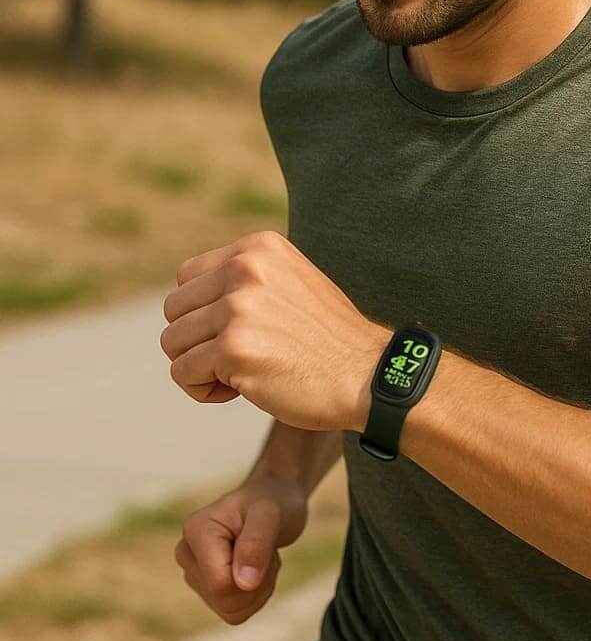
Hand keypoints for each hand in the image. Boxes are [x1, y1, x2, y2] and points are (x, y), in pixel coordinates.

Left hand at [162, 230, 389, 430]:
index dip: (203, 313)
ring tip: (238, 376)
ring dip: (198, 367)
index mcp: (259, 248)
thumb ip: (247, 280)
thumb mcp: (291, 284)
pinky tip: (238, 393)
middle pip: (174, 309)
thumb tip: (189, 299)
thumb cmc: (328, 340)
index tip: (239, 332)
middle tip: (237, 358)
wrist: (367, 376)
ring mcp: (238, 307)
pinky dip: (202, 391)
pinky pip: (183, 373)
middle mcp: (246, 268)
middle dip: (196, 340)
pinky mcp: (233, 348)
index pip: (187, 278)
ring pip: (172, 342)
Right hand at [174, 475, 308, 625]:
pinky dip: (255, 596)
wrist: (274, 500)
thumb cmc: (271, 502)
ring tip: (262, 555)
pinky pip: (234, 613)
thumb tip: (244, 583)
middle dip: (258, 582)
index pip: (220, 583)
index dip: (252, 575)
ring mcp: (194, 573)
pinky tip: (257, 568)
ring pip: (231, 610)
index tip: (265, 543)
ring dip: (259, 589)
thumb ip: (256, 543)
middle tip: (266, 548)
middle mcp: (187, 553)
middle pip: (225, 600)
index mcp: (195, 530)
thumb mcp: (270, 514)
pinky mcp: (207, 588)